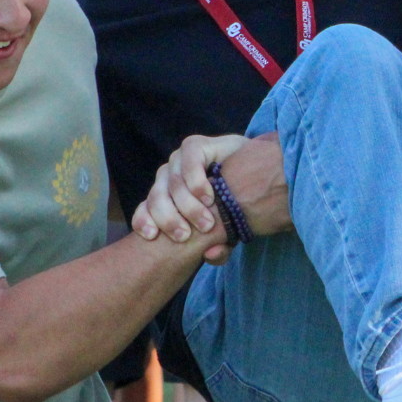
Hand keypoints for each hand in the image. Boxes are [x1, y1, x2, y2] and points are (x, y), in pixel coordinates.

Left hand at [133, 134, 291, 264]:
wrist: (258, 171)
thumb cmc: (236, 205)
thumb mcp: (227, 230)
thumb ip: (220, 246)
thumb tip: (210, 255)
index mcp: (166, 197)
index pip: (144, 209)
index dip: (143, 221)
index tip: (153, 236)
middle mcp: (168, 177)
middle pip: (155, 198)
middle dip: (168, 220)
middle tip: (186, 236)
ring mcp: (180, 160)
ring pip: (172, 184)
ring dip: (187, 207)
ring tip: (206, 223)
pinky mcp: (196, 146)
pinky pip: (189, 162)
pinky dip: (196, 182)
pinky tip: (208, 196)